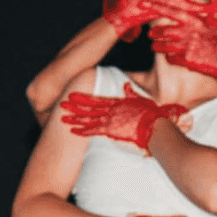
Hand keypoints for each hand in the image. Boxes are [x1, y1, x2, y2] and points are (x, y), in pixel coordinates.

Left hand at [60, 90, 186, 152]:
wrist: (154, 126)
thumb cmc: (151, 114)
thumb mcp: (140, 99)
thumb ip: (131, 92)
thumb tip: (126, 85)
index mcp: (116, 103)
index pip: (95, 100)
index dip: (83, 98)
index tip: (72, 95)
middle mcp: (110, 110)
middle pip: (88, 108)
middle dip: (74, 106)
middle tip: (62, 104)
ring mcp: (109, 120)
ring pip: (87, 119)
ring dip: (74, 119)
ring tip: (62, 117)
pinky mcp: (110, 130)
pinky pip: (92, 131)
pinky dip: (82, 131)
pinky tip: (72, 131)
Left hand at [147, 0, 216, 91]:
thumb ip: (216, 0)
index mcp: (195, 20)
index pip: (171, 11)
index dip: (156, 7)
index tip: (142, 4)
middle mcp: (189, 33)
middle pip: (162, 31)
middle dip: (154, 33)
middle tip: (151, 33)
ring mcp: (187, 48)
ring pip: (162, 46)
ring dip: (157, 45)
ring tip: (155, 44)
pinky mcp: (186, 61)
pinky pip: (169, 58)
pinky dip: (168, 57)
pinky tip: (170, 55)